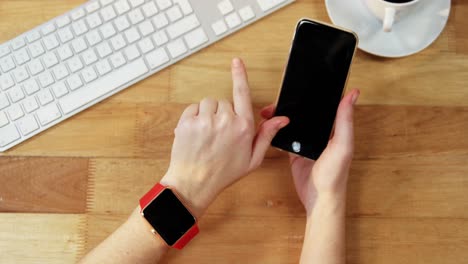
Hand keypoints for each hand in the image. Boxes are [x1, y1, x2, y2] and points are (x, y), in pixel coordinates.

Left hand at [160, 58, 288, 217]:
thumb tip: (282, 119)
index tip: (237, 61)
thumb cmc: (224, 173)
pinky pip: (192, 109)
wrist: (194, 183)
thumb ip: (267, 135)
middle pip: (224, 102)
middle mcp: (225, 121)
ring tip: (207, 135)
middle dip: (222, 114)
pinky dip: (194, 118)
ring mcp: (204, 120)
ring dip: (208, 114)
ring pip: (208, 103)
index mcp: (243, 127)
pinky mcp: (187, 122)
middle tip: (219, 134)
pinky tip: (196, 134)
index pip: (243, 93)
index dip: (240, 75)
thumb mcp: (253, 159)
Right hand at [260, 89, 358, 214]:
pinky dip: (277, 131)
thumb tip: (353, 94)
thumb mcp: (342, 145)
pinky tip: (269, 126)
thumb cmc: (335, 175)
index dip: (314, 93)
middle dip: (291, 104)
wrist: (319, 199)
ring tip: (269, 110)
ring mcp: (306, 142)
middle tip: (278, 99)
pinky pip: (284, 137)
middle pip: (304, 112)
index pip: (324, 104)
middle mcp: (320, 133)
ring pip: (292, 123)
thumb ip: (344, 120)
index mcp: (334, 128)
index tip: (302, 82)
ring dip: (282, 116)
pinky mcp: (295, 151)